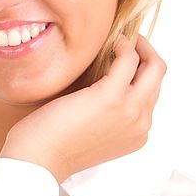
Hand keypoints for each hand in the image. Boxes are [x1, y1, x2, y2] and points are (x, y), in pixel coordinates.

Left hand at [0, 34, 166, 182]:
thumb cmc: (52, 143)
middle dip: (148, 53)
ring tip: (120, 36)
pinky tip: (110, 40)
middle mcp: (141, 125)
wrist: (37, 159)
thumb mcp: (89, 130)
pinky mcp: (112, 97)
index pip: (150, 94)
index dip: (140, 71)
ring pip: (154, 67)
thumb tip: (100, 82)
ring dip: (140, 45)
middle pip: (158, 79)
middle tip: (128, 39)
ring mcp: (130, 112)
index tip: (125, 55)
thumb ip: (104, 112)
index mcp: (136, 134)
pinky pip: (130, 60)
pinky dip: (124, 44)